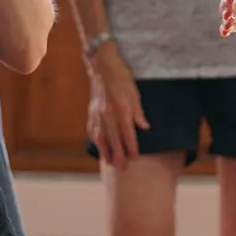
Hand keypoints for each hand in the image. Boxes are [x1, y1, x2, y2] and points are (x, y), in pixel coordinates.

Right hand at [85, 43, 149, 165]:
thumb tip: (144, 127)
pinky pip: (93, 130)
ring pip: (102, 137)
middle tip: (123, 169)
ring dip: (106, 151)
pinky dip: (97, 141)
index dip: (131, 146)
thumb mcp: (135, 92)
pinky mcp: (91, 112)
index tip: (134, 157)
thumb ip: (138, 112)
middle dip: (119, 155)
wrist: (103, 66)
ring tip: (111, 163)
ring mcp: (98, 114)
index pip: (127, 133)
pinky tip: (100, 147)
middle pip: (114, 139)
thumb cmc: (122, 78)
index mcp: (121, 108)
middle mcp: (108, 114)